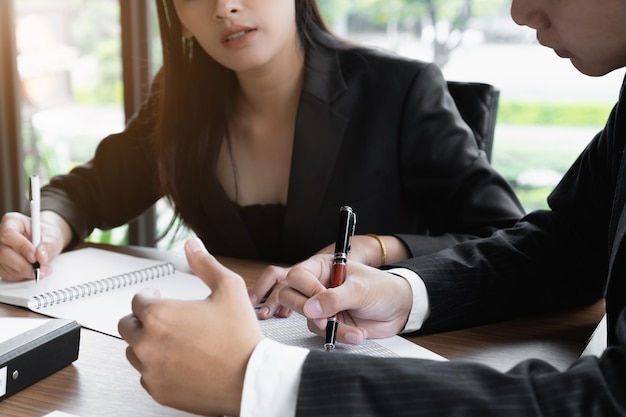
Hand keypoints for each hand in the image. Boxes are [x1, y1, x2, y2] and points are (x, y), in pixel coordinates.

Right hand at [0, 211, 68, 280]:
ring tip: (42, 270)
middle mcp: (1, 235)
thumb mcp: (52, 237)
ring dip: (25, 272)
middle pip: (4, 253)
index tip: (35, 256)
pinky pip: (7, 275)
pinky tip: (32, 272)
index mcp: (12, 222)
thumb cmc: (46, 235)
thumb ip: (47, 246)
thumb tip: (41, 257)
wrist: (45, 242)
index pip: (8, 234)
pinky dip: (22, 276)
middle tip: (40, 269)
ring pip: (5, 266)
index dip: (21, 247)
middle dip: (24, 265)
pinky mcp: (1, 264)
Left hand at [118, 237, 262, 416]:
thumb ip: (205, 264)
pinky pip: (145, 376)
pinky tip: (176, 361)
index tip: (156, 297)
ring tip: (170, 340)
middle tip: (159, 318)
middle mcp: (148, 343)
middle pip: (126, 325)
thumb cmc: (241, 338)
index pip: (137, 300)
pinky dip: (156, 367)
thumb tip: (192, 245)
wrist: (250, 379)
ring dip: (145, 343)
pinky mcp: (158, 391)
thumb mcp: (229, 288)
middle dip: (141, 319)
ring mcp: (151, 369)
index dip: (149, 295)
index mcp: (161, 315)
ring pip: (133, 352)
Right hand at [278, 254, 412, 344]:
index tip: (321, 300)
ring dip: (330, 327)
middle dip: (306, 310)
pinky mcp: (329, 323)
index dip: (306, 289)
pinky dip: (339, 336)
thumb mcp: (360, 290)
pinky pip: (322, 332)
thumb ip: (334, 298)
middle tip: (324, 320)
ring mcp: (322, 305)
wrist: (399, 309)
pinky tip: (357, 334)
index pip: (298, 275)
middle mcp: (318, 285)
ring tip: (353, 330)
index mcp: (323, 268)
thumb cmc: (382, 289)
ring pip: (307, 318)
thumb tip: (310, 308)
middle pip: (290, 296)